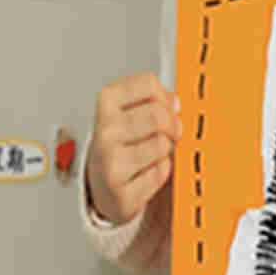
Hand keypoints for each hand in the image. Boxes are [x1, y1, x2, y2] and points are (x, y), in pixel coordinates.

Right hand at [86, 73, 181, 225]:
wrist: (100, 182)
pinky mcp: (121, 192)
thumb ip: (154, 99)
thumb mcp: (129, 110)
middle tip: (172, 130)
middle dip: (172, 123)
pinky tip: (148, 170)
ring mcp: (110, 162)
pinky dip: (162, 171)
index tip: (166, 104)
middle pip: (158, 115)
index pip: (147, 83)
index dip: (165, 94)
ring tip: (154, 152)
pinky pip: (161, 173)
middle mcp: (105, 130)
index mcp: (107, 102)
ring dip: (166, 149)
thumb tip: (175, 102)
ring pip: (161, 145)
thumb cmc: (120, 141)